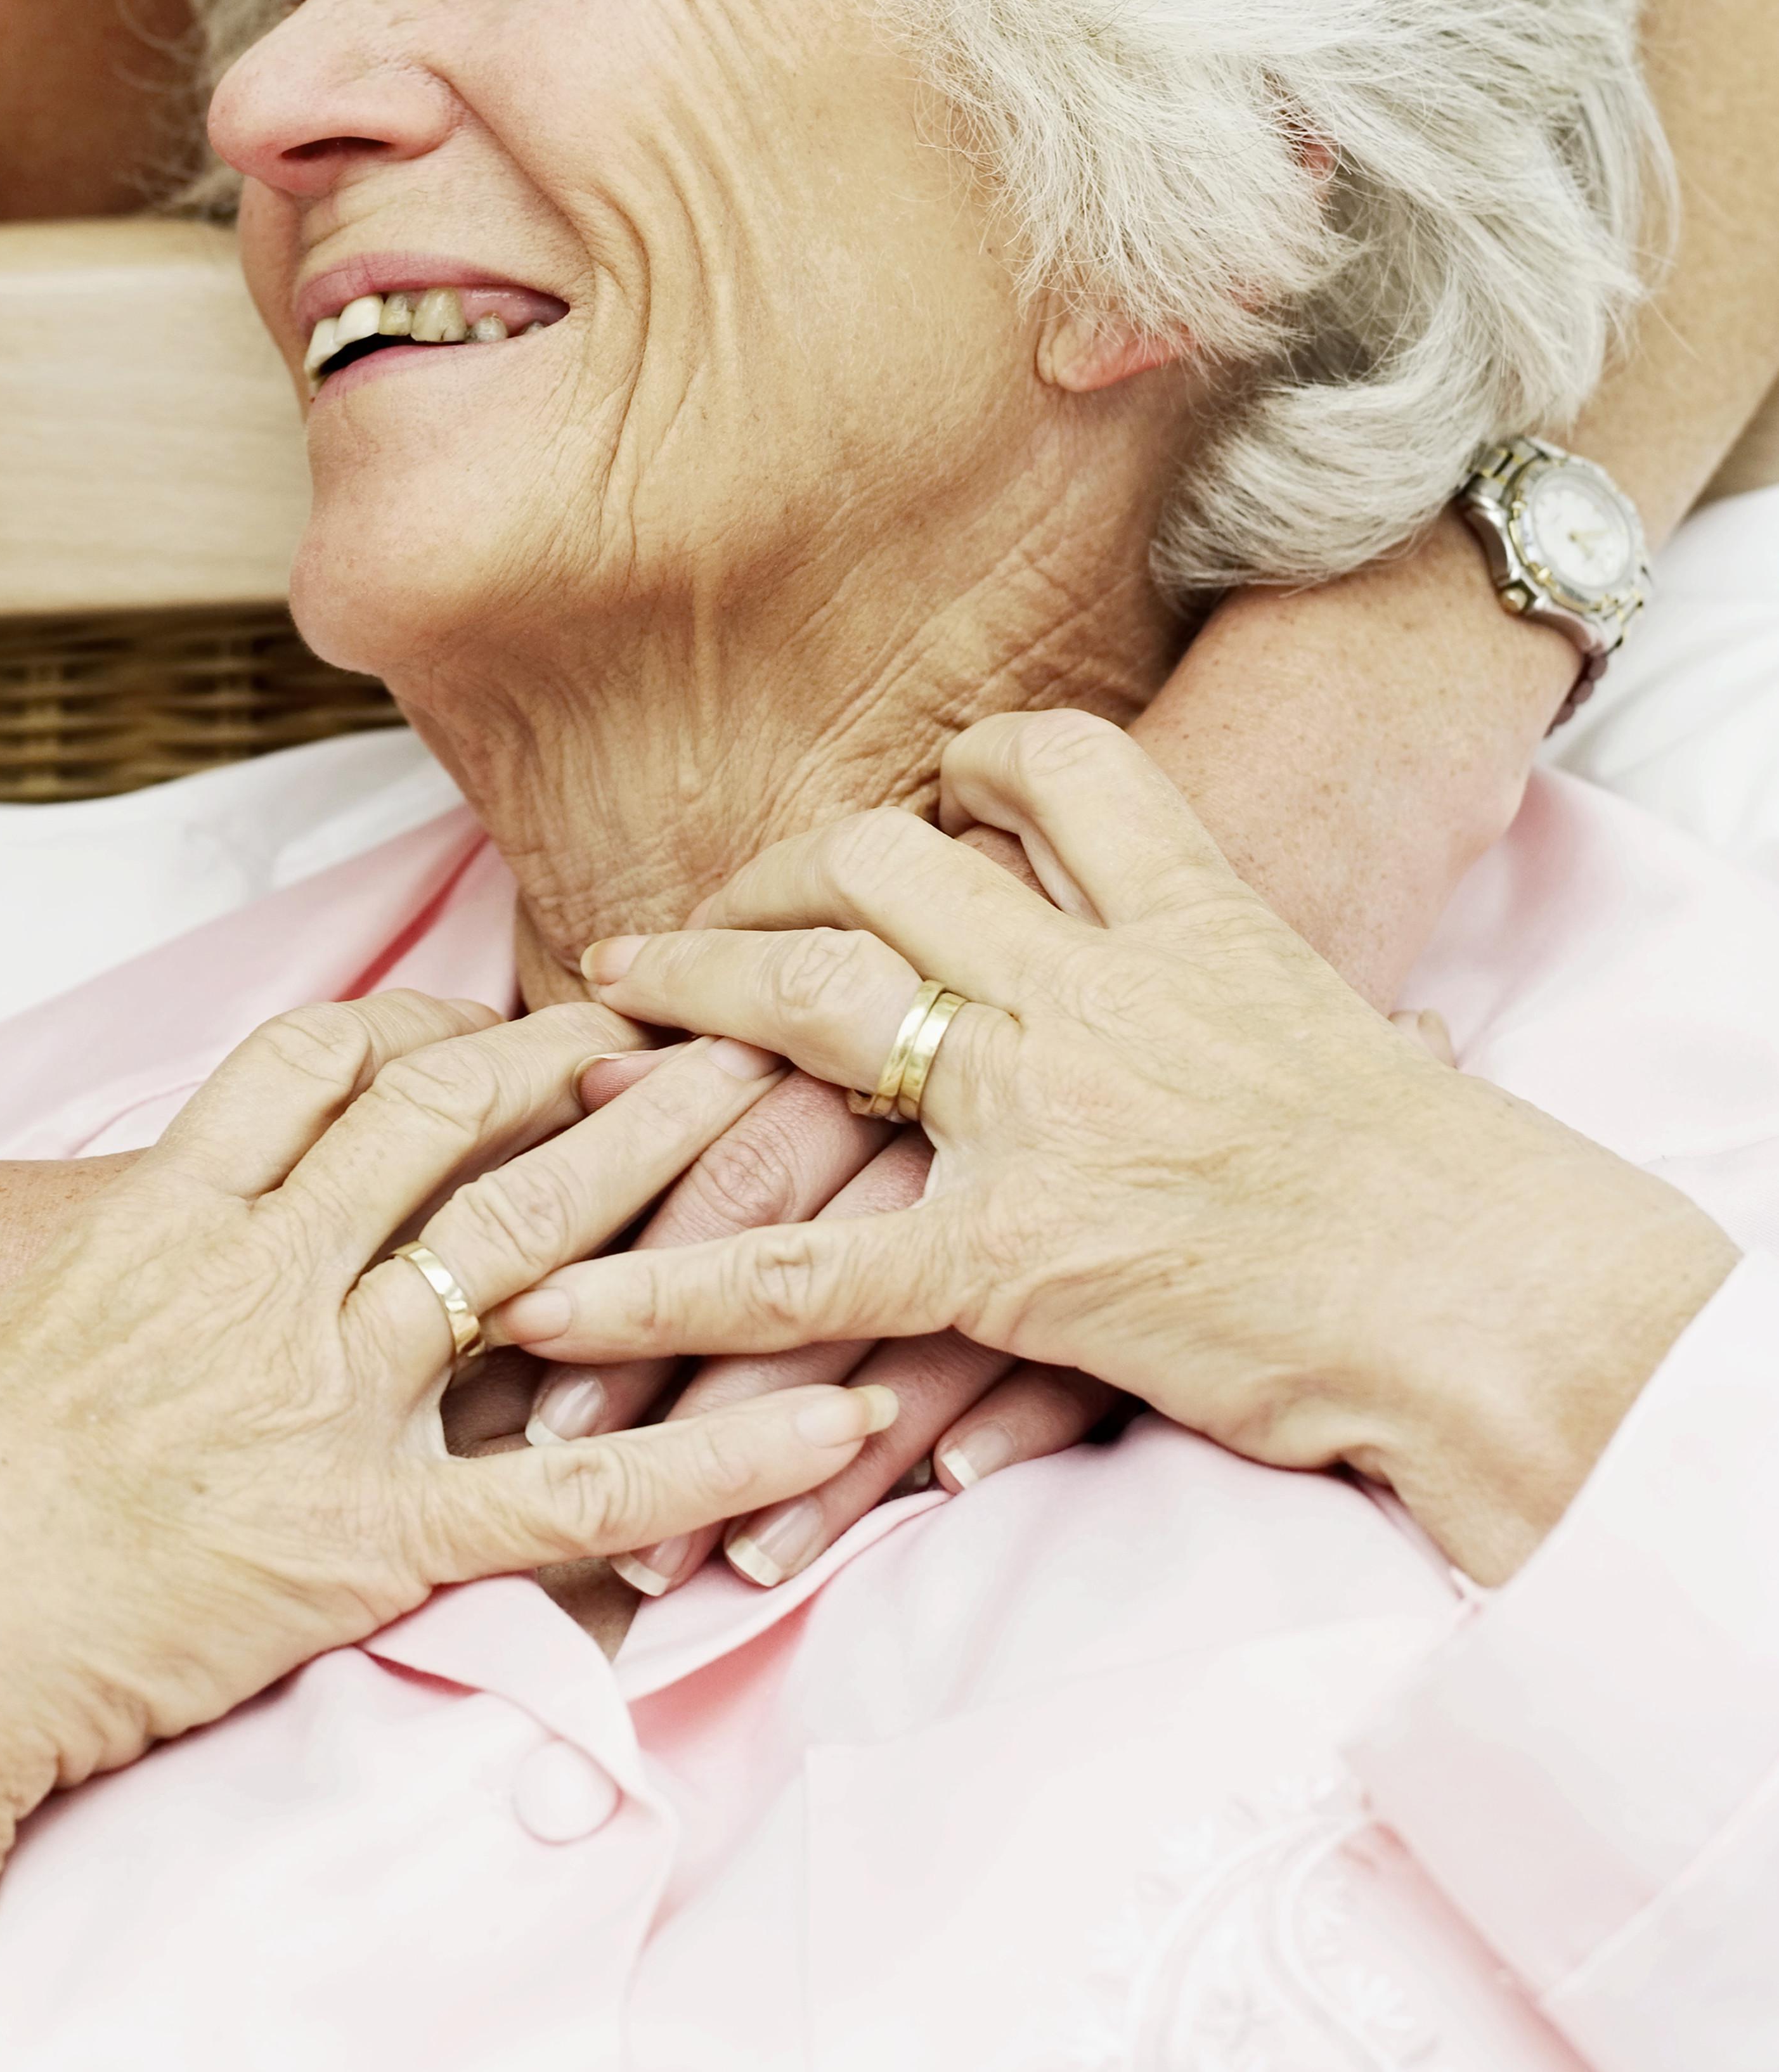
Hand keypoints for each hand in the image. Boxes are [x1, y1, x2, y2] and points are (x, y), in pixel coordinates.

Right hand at [0, 992, 901, 1819]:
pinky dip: (716, 1457)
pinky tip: (830, 1419)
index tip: (508, 1013)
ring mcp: (312, 1398)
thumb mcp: (17, 1326)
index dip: (426, 1024)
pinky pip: (571, 1495)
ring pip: (517, 1247)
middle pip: (444, 1123)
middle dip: (581, 1060)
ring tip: (772, 1114)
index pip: (319, 1061)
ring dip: (657, 1168)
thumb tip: (175, 1230)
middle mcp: (253, 1275)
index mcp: (164, 1213)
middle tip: (700, 1013)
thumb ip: (121, 1260)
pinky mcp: (357, 1541)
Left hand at [491, 710, 1735, 1581]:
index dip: (972, 766)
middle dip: (768, 888)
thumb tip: (1278, 978)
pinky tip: (574, 1305)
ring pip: (822, 1009)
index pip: (1055, 773)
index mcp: (1190, 915)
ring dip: (698, 1007)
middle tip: (689, 929)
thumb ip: (1254, 980)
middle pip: (883, 872)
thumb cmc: (1446, 1184)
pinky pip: (811, 1267)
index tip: (920, 792)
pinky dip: (681, 1291)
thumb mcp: (1352, 1024)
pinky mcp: (1014, 1256)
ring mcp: (1042, 1109)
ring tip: (599, 1024)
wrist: (1499, 1301)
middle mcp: (1092, 987)